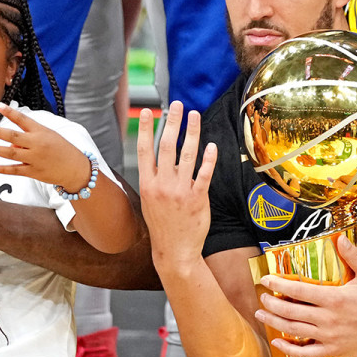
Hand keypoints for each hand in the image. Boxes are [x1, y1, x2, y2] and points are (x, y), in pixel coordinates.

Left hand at [0, 101, 91, 188]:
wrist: (75, 169)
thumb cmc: (62, 149)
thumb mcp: (50, 136)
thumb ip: (30, 136)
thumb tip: (11, 141)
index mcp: (41, 132)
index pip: (23, 119)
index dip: (10, 112)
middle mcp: (37, 144)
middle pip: (14, 136)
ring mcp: (35, 159)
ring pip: (12, 153)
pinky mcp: (33, 172)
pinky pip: (15, 170)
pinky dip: (3, 169)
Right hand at [136, 102, 217, 268]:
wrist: (174, 251)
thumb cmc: (162, 225)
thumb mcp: (150, 200)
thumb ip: (155, 178)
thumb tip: (162, 156)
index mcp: (147, 184)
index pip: (144, 150)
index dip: (145, 128)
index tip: (148, 111)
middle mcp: (162, 185)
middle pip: (167, 146)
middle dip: (172, 122)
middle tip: (177, 105)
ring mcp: (180, 191)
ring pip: (187, 155)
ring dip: (192, 132)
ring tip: (194, 116)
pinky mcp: (197, 199)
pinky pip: (204, 174)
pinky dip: (208, 158)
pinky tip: (211, 145)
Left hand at [256, 235, 356, 356]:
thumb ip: (352, 256)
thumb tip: (340, 238)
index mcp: (335, 298)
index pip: (298, 290)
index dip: (278, 285)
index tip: (266, 279)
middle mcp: (329, 318)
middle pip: (290, 311)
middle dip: (271, 303)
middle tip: (261, 297)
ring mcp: (329, 336)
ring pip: (294, 330)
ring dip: (274, 322)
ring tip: (262, 314)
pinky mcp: (333, 350)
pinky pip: (306, 352)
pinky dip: (289, 348)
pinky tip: (278, 341)